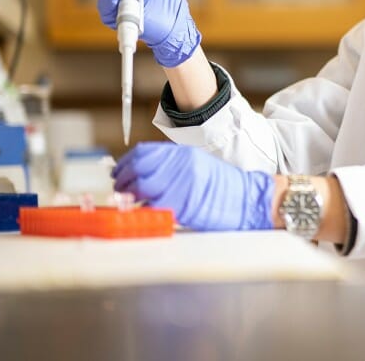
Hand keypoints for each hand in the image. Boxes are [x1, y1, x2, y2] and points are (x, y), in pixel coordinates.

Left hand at [112, 142, 273, 230]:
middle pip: (138, 171)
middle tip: (119, 190)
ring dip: (129, 197)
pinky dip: (143, 210)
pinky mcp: (182, 203)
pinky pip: (153, 206)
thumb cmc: (222, 186)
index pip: (143, 153)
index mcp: (182, 154)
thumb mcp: (197, 165)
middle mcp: (179, 165)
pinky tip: (143, 212)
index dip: (125, 164)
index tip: (118, 173)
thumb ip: (172, 166)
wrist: (246, 199)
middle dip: (123, 182)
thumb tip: (142, 174)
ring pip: (141, 188)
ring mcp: (180, 183)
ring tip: (128, 202)